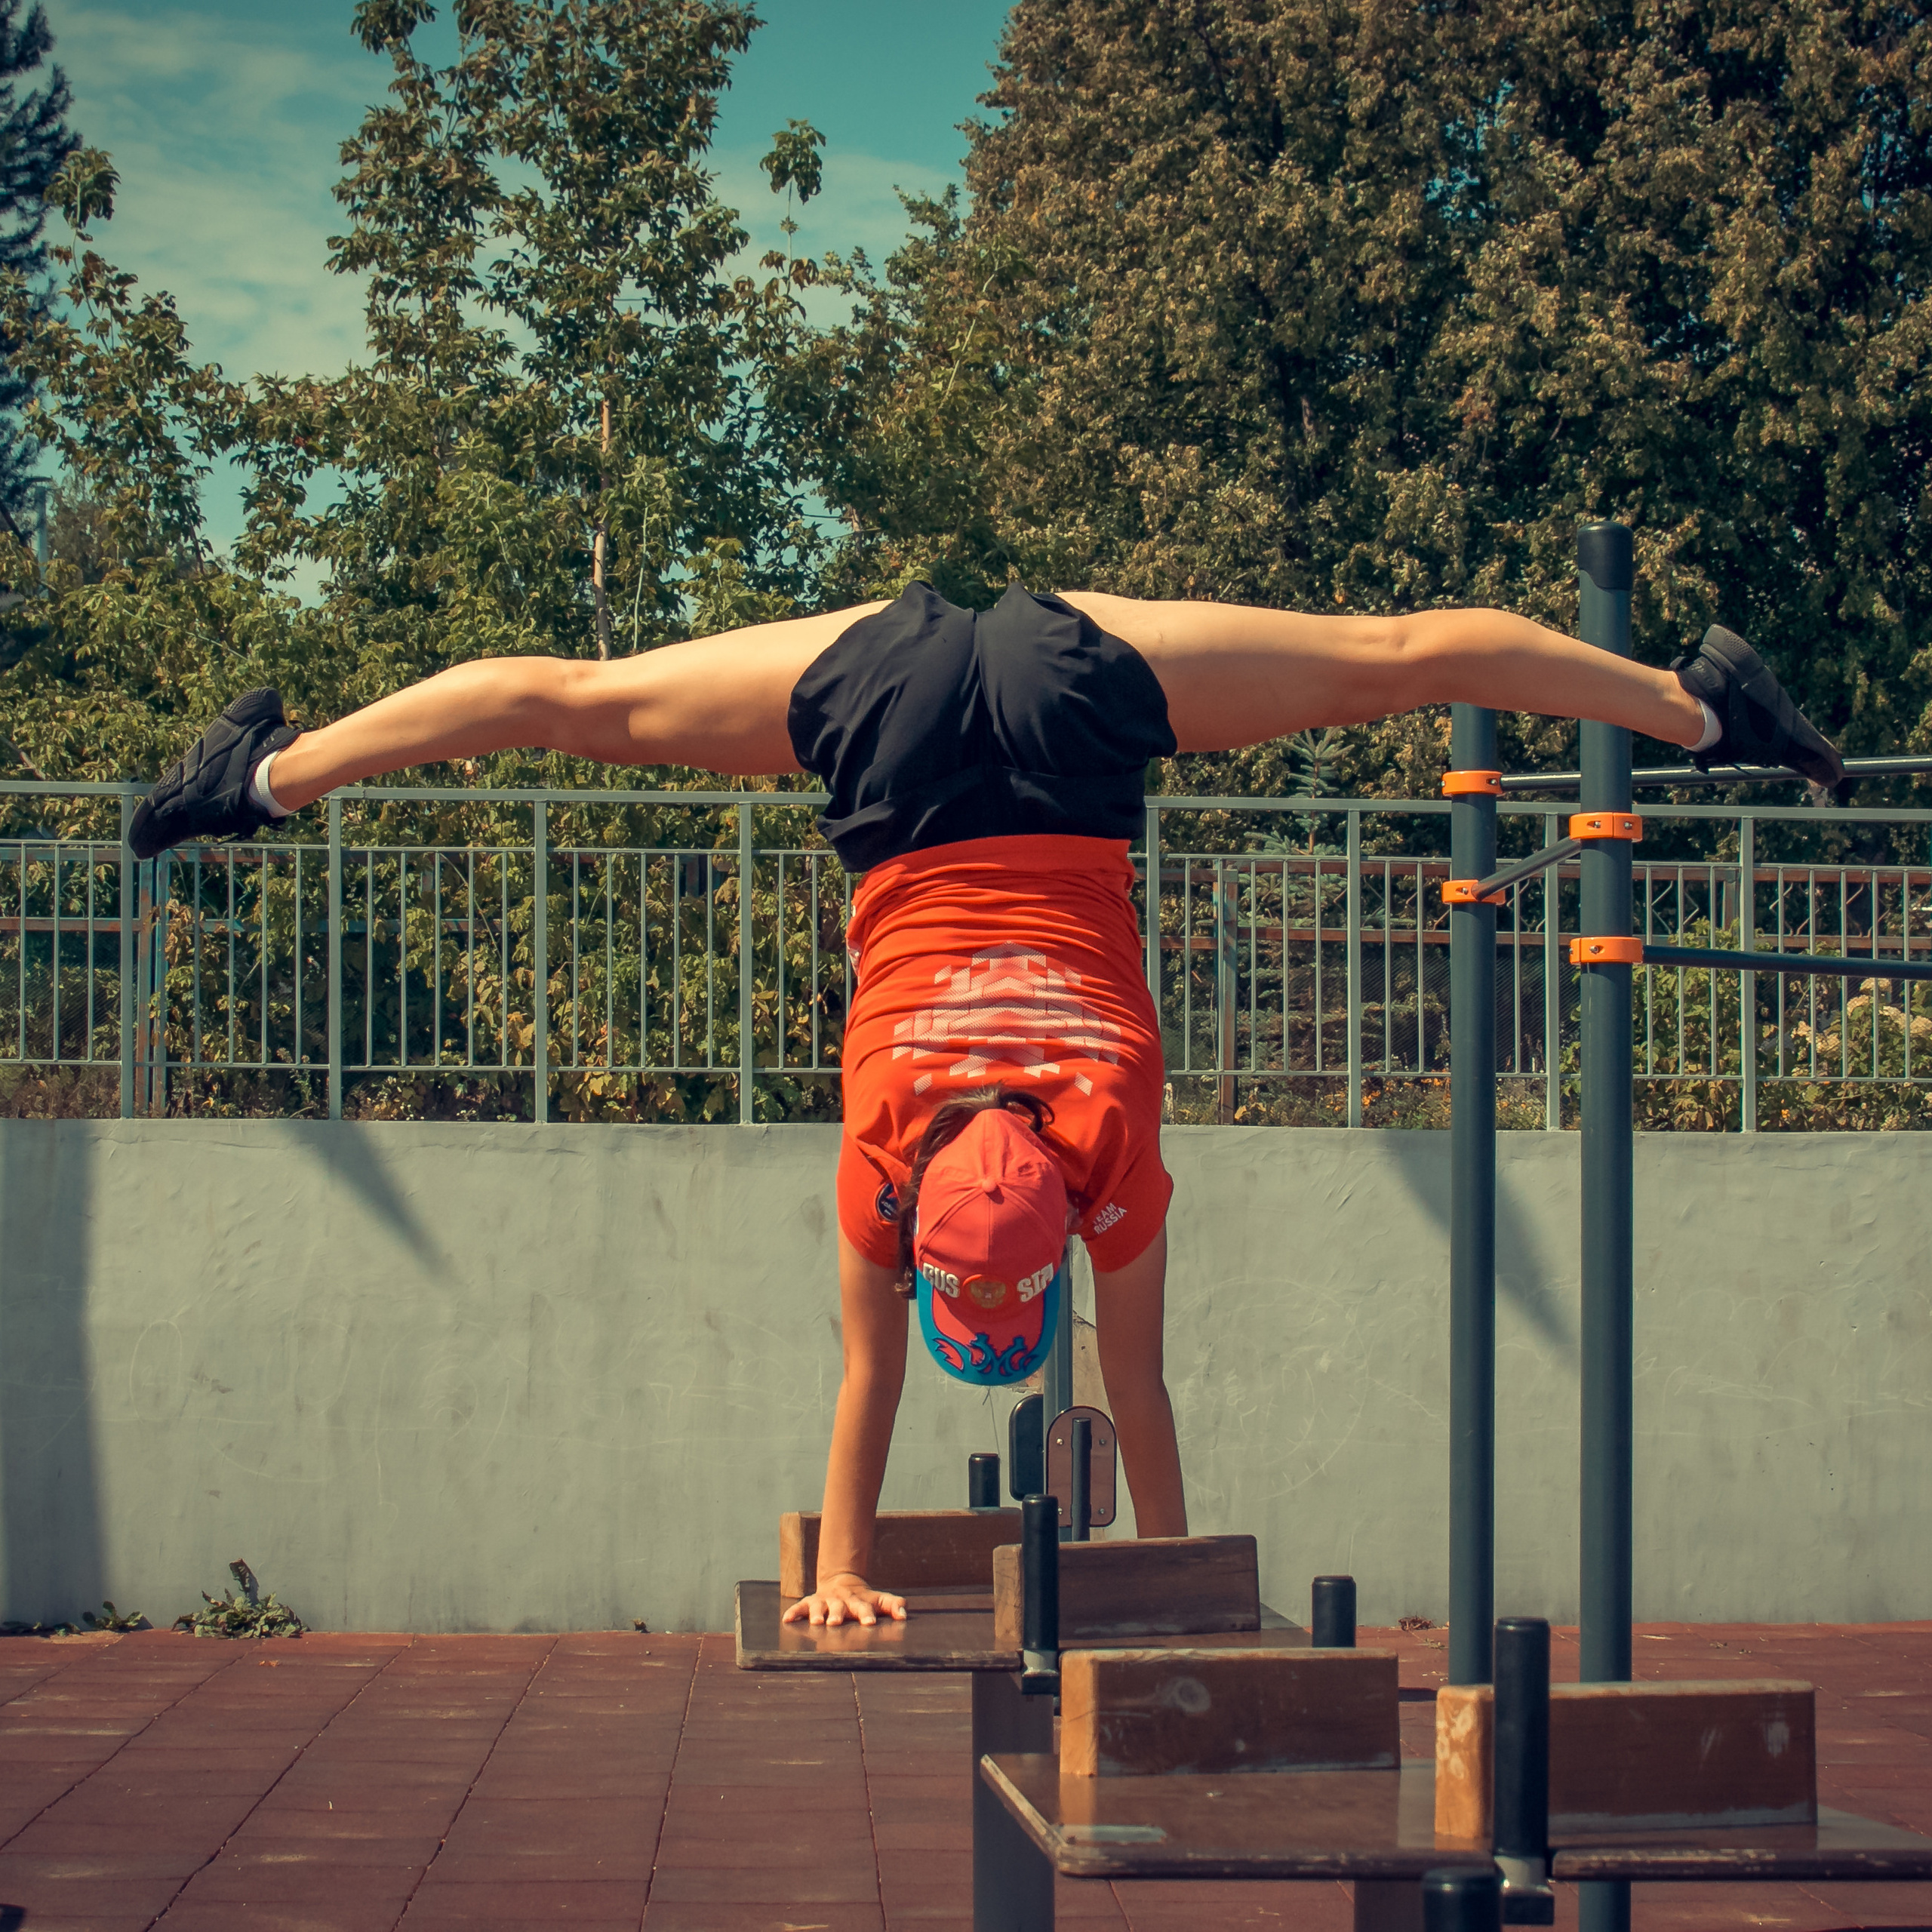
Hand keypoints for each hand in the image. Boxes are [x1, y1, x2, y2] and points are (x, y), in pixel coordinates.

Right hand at [781, 1573, 907, 1626]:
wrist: (842, 1581)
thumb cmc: (863, 1598)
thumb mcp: (879, 1599)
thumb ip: (893, 1605)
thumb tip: (904, 1615)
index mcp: (858, 1600)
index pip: (864, 1607)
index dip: (867, 1615)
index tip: (869, 1623)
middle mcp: (840, 1600)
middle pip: (839, 1607)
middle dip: (837, 1614)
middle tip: (835, 1623)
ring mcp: (825, 1600)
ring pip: (820, 1606)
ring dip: (818, 1614)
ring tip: (816, 1622)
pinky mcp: (811, 1602)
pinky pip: (800, 1607)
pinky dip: (794, 1612)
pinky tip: (787, 1620)